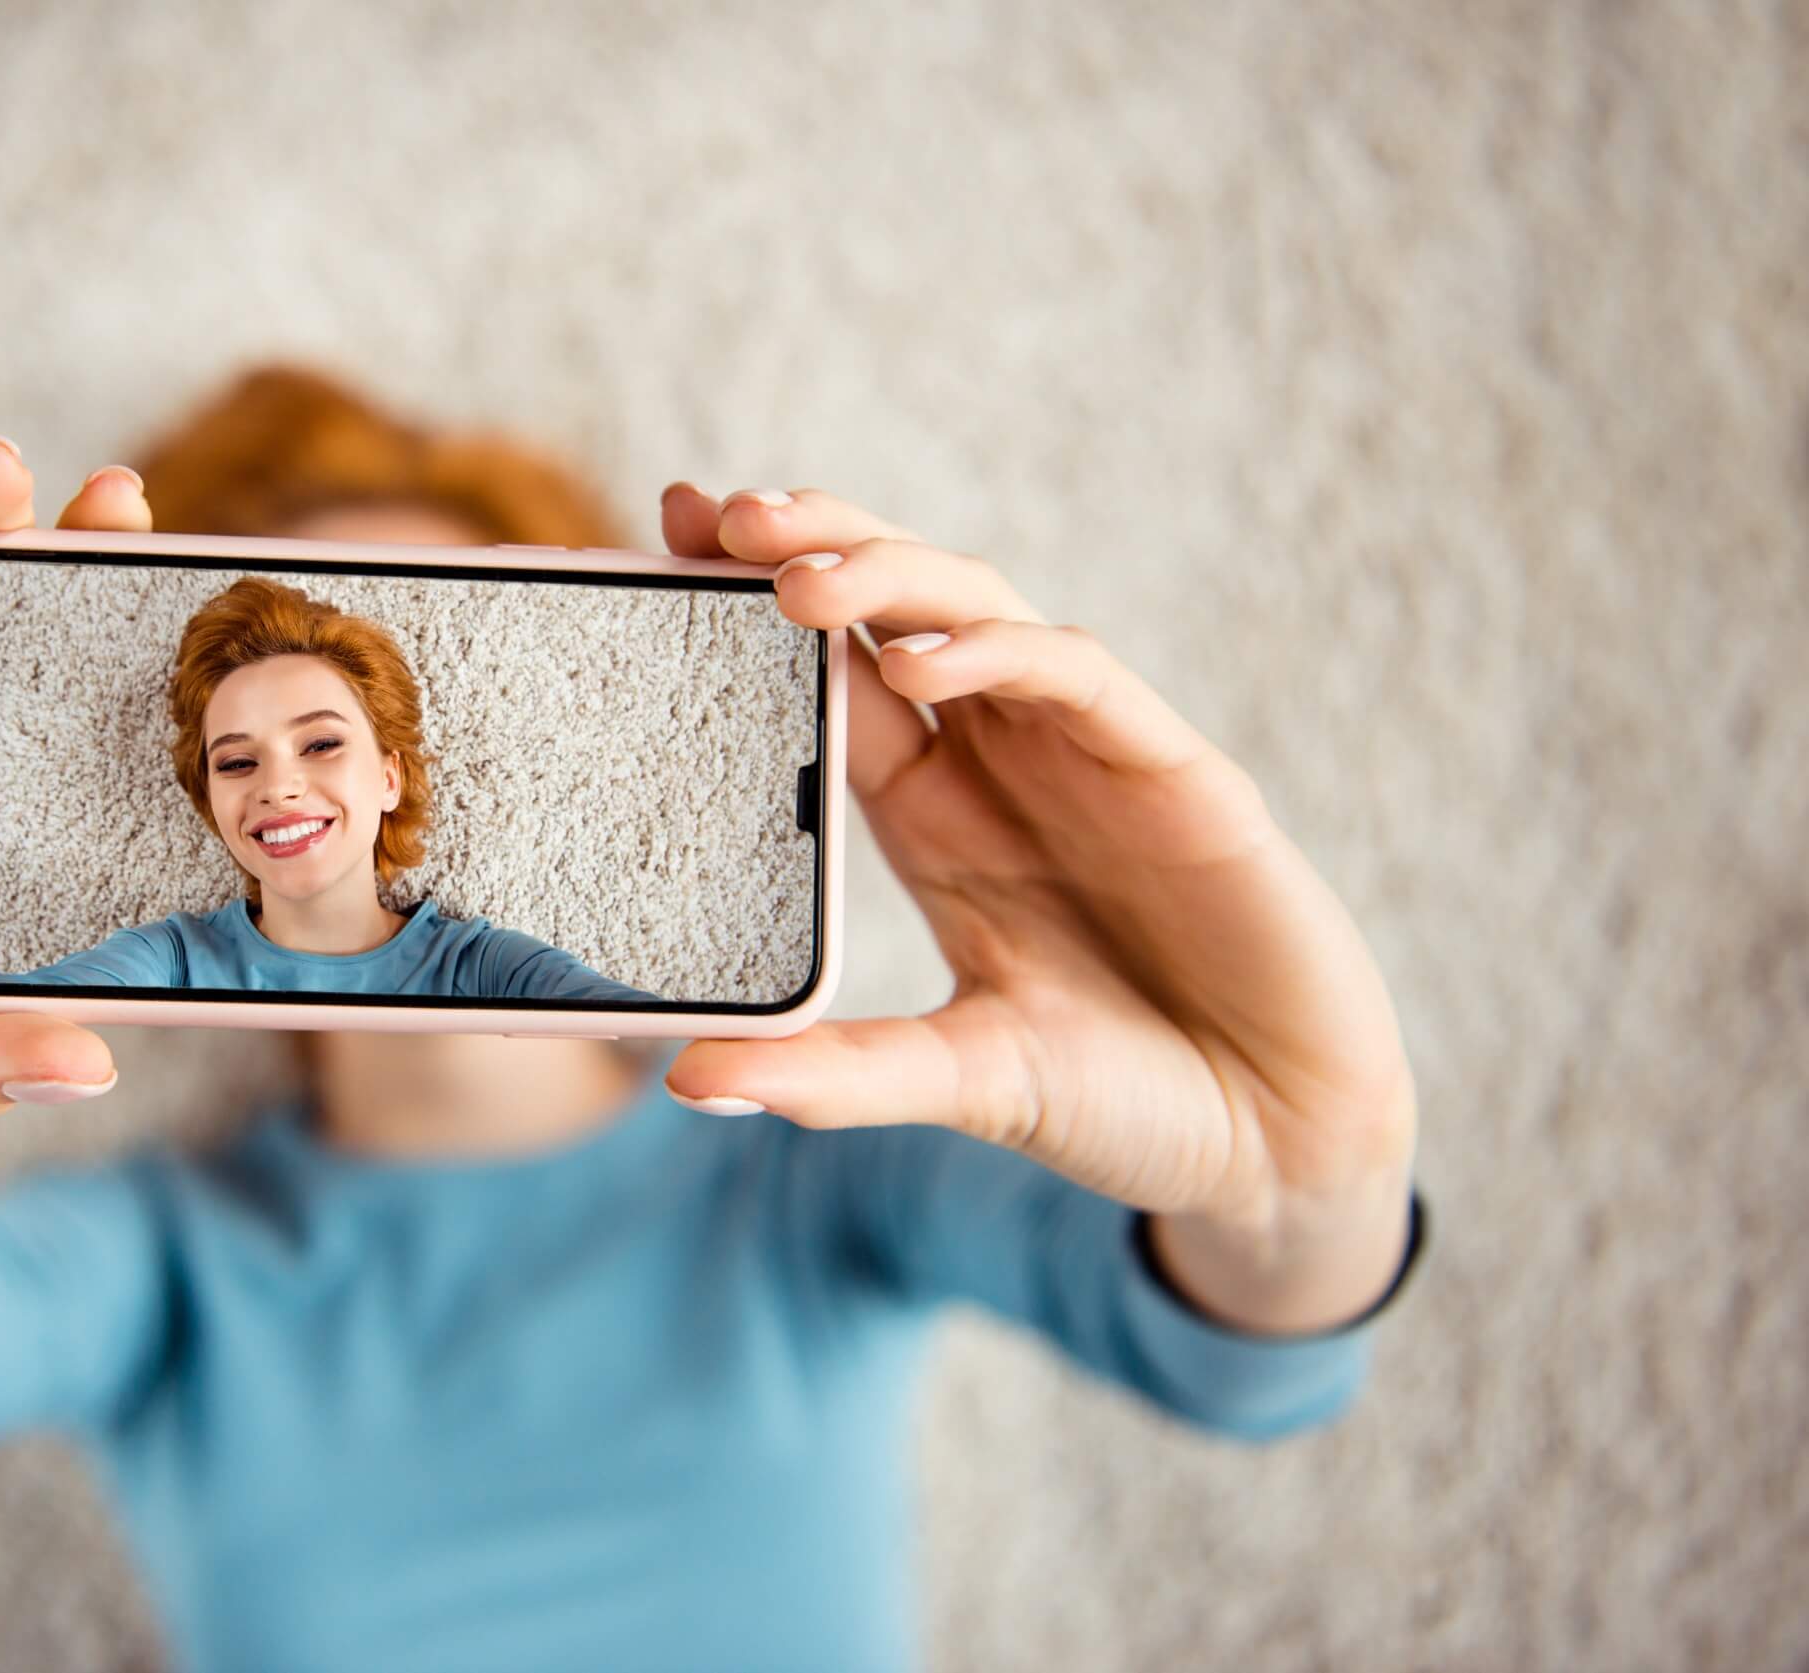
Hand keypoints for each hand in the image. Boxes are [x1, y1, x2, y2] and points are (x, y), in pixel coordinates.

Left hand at [654, 485, 1416, 1237]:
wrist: (1280, 1150)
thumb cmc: (1126, 1104)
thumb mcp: (961, 1084)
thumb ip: (834, 1075)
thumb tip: (688, 1080)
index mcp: (936, 816)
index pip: (830, 676)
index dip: (753, 601)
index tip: (671, 533)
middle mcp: (1004, 767)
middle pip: (895, 612)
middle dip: (812, 548)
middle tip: (717, 516)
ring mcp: (1088, 758)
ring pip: (980, 613)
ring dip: (888, 577)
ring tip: (794, 579)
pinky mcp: (1176, 774)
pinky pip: (1078, 678)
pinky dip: (1000, 655)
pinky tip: (918, 662)